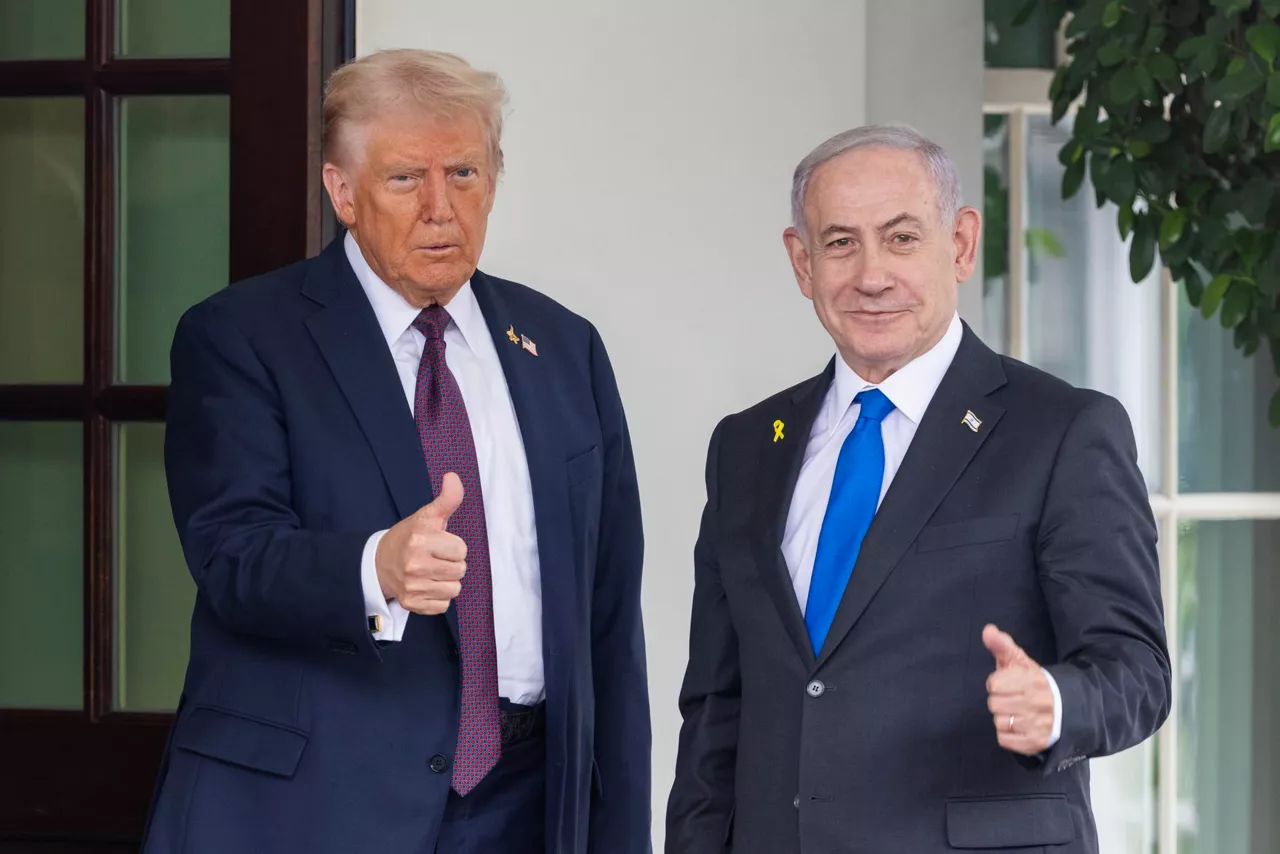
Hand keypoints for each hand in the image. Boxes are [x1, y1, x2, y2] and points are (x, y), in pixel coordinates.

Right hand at [374, 473, 466, 614]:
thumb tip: (453, 477)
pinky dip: (437, 597)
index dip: (453, 546)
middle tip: (435, 558)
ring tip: (431, 572)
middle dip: (452, 563)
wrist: (378, 563)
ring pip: (454, 589)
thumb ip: (446, 499)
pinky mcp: (411, 604)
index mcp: (420, 540)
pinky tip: (426, 586)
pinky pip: (443, 605)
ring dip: (447, 581)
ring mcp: (412, 586)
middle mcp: (414, 565)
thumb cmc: (408, 537)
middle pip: (460, 570)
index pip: (461, 549)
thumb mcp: (426, 516)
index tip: (439, 544)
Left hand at [983, 624, 1054, 755]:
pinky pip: (1004, 740)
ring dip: (1004, 719)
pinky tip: (1019, 727)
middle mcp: (1035, 702)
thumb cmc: (1034, 682)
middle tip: (1014, 700)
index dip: (998, 684)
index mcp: (1030, 680)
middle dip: (1001, 701)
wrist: (1064, 706)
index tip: (1009, 684)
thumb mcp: (1020, 661)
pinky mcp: (1035, 742)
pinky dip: (1008, 735)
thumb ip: (1002, 644)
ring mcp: (1036, 724)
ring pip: (999, 722)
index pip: (994, 684)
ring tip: (1018, 713)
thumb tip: (988, 630)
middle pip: (994, 704)